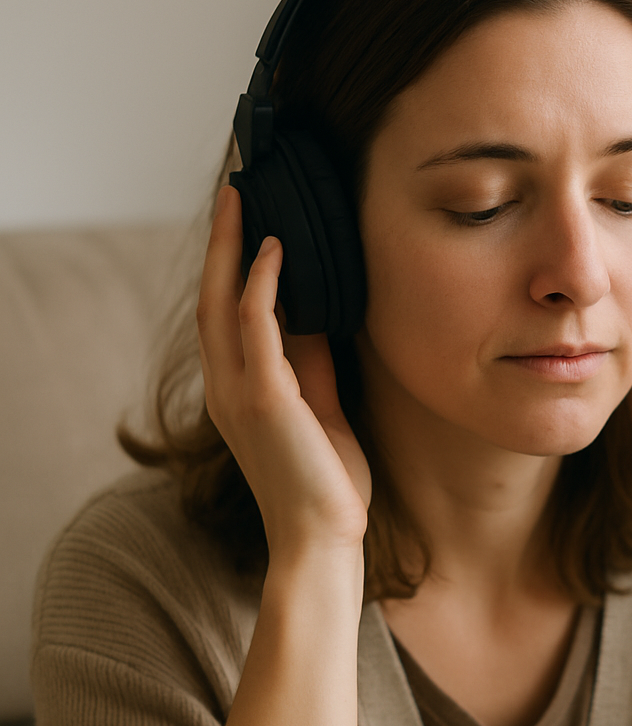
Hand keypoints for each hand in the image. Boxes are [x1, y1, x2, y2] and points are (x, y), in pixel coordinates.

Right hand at [196, 186, 370, 562]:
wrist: (323, 537)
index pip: (225, 311)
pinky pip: (255, 326)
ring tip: (247, 198)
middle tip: (237, 188)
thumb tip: (315, 313)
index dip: (231, 262)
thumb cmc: (325, 479)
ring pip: (223, 301)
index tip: (248, 218)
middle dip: (223, 240)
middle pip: (213, 295)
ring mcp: (239, 391)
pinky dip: (261, 284)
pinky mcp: (264, 398)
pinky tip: (275, 249)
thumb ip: (309, 361)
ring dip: (234, 246)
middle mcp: (227, 385)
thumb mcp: (319, 405)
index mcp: (238, 389)